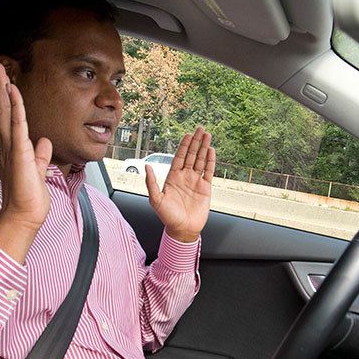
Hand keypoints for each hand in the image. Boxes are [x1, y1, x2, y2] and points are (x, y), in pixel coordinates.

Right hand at [0, 58, 52, 262]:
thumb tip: (44, 142)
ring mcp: (10, 148)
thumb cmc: (29, 197)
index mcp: (10, 147)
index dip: (0, 93)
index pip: (3, 114)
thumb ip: (39, 155)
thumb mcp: (37, 170)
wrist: (24, 216)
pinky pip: (17, 125)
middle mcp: (5, 144)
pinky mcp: (18, 153)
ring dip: (0, 88)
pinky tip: (12, 91)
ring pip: (3, 111)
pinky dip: (15, 107)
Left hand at [148, 127, 213, 242]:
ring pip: (201, 160)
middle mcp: (185, 177)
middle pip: (192, 155)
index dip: (184, 146)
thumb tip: (147, 167)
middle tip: (200, 129)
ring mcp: (196, 181)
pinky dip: (211, 161)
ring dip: (204, 148)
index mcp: (173, 177)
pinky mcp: (205, 188)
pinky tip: (211, 151)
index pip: (179, 157)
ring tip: (208, 136)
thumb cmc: (167, 217)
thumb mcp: (156, 200)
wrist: (183, 229)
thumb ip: (152, 183)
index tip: (188, 135)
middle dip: (196, 142)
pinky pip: (209, 172)